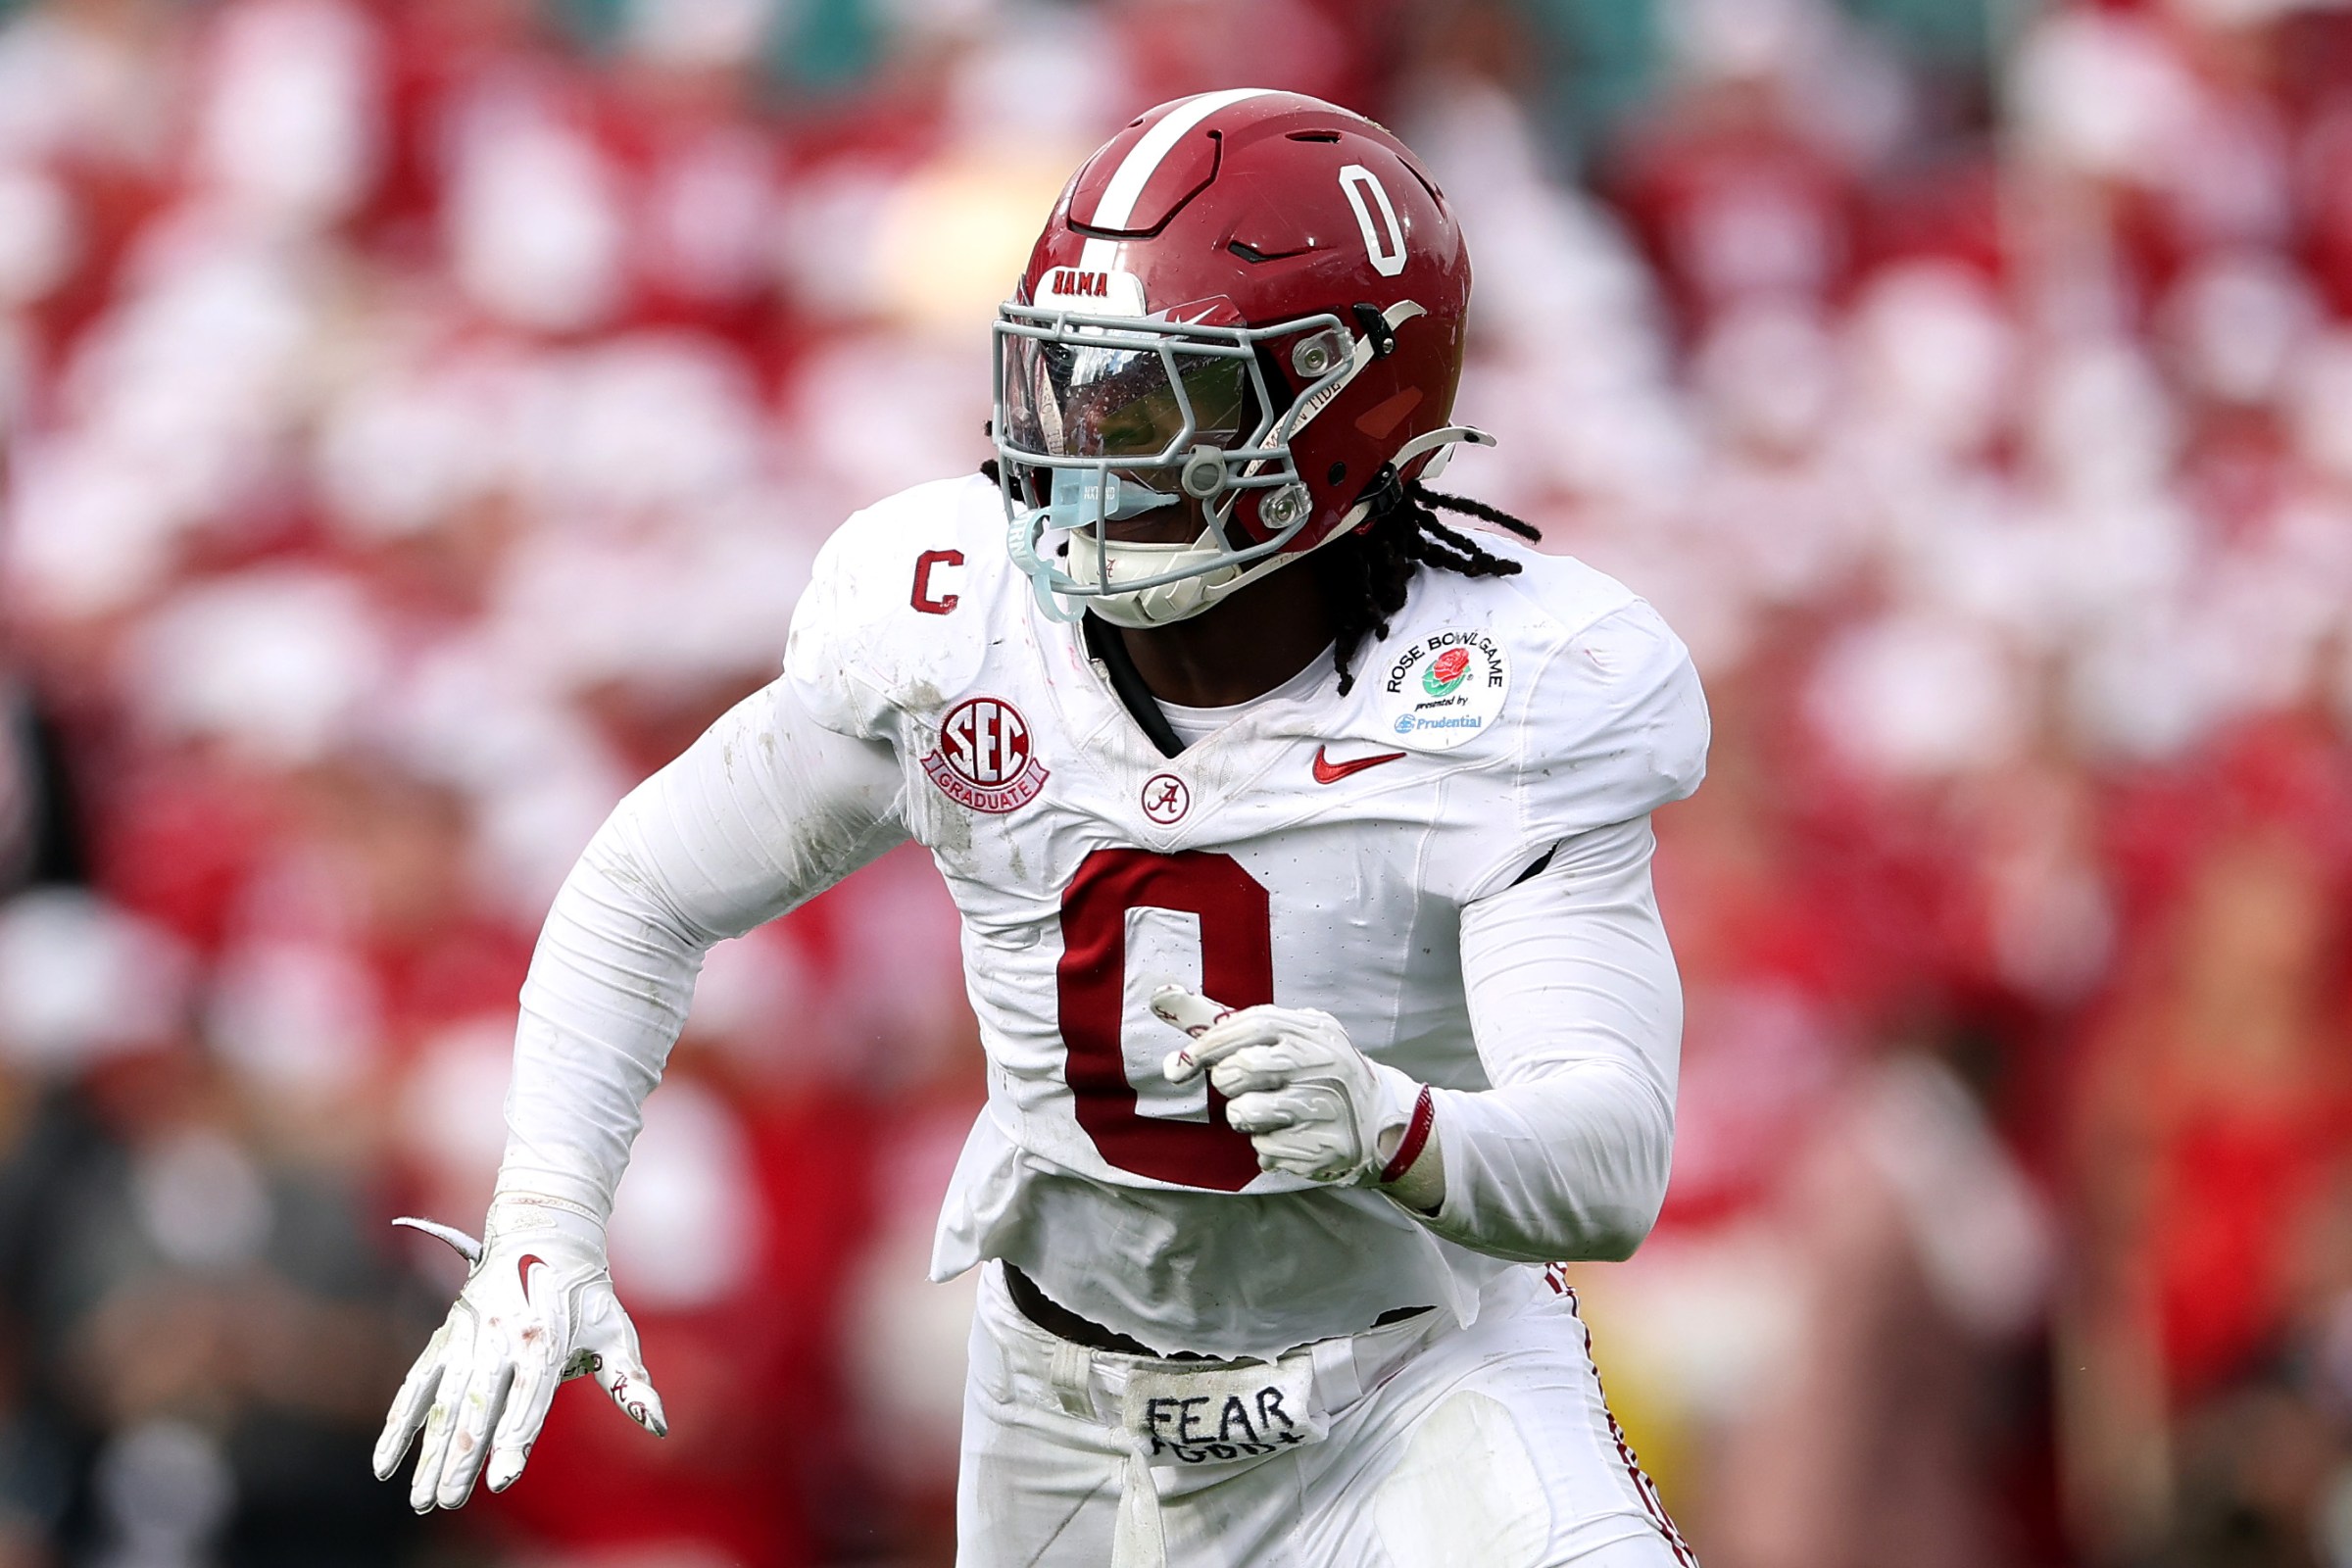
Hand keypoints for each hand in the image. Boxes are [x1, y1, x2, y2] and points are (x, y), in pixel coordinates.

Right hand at [374, 1193, 665, 1511]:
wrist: (542, 1231)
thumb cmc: (586, 1292)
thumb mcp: (615, 1331)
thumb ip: (631, 1382)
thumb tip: (657, 1425)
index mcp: (546, 1340)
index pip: (529, 1400)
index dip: (515, 1440)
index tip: (501, 1478)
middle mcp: (503, 1339)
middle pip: (480, 1408)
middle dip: (462, 1458)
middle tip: (449, 1501)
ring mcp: (470, 1337)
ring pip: (445, 1403)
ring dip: (429, 1453)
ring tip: (421, 1499)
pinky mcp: (447, 1335)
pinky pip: (418, 1384)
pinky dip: (400, 1422)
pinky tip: (387, 1462)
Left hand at [1154, 987, 1425, 1186]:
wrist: (1380, 1121)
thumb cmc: (1316, 1071)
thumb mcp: (1289, 1035)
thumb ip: (1227, 1023)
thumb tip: (1162, 997)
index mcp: (1313, 1031)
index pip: (1252, 1026)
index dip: (1209, 1045)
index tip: (1178, 1065)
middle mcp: (1323, 1065)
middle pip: (1243, 1071)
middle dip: (1227, 1082)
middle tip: (1240, 1086)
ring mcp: (1326, 1108)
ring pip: (1246, 1114)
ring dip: (1244, 1117)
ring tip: (1268, 1113)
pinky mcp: (1324, 1147)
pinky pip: (1264, 1150)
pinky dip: (1265, 1147)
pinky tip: (1289, 1137)